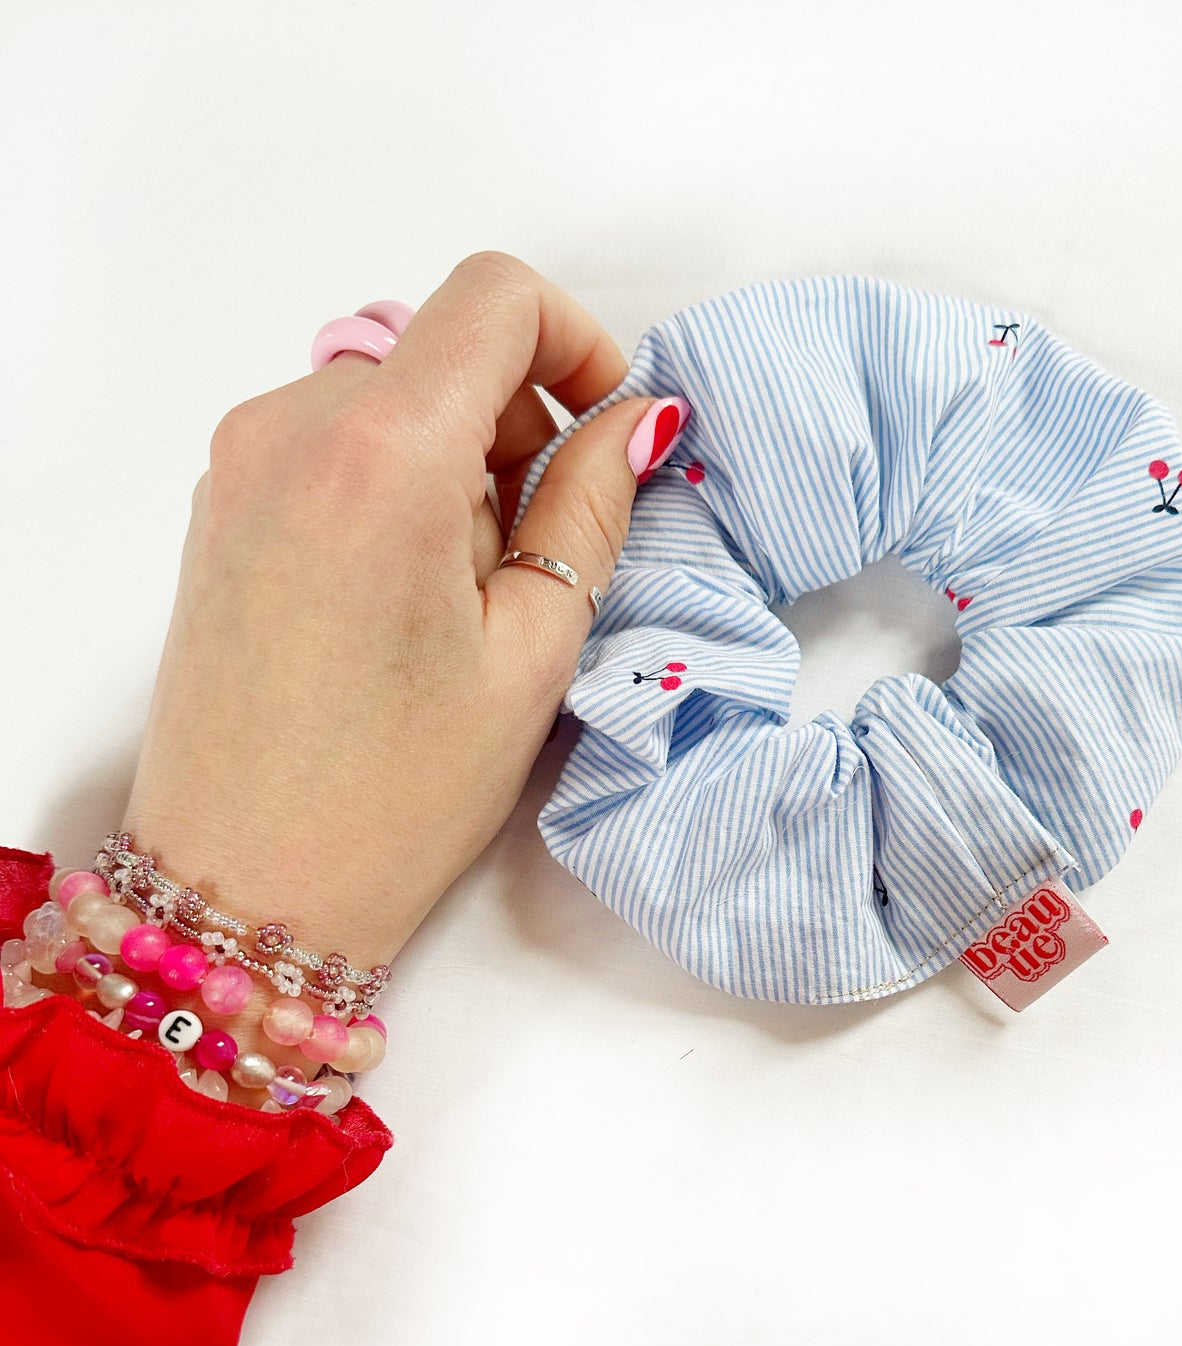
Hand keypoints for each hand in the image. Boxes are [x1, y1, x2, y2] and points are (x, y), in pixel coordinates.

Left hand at [123, 250, 685, 987]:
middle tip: (544, 552)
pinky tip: (407, 598)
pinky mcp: (220, 507)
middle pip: (442, 350)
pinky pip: (331, 444)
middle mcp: (287, 431)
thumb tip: (633, 424)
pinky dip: (394, 485)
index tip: (607, 424)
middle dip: (519, 426)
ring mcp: (239, 466)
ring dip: (457, 463)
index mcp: (376, 456)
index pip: (494, 297)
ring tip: (469, 597)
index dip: (576, 340)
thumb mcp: (531, 652)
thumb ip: (590, 512)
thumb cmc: (391, 796)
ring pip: (388, 398)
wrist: (245, 885)